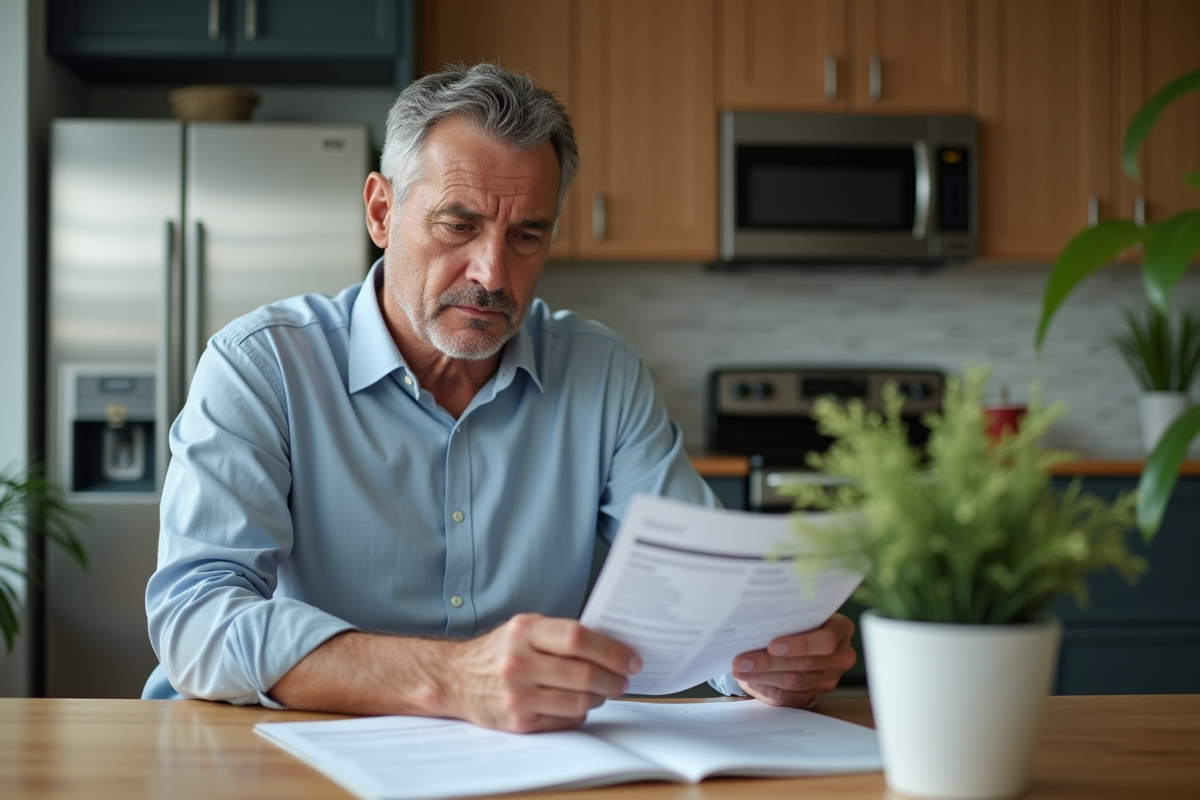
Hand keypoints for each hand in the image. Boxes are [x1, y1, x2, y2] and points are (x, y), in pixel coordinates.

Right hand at [443, 613, 641, 732]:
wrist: (456, 679)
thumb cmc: (499, 651)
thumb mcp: (524, 628)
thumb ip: (561, 634)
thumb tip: (612, 646)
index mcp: (523, 632)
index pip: (577, 638)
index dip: (611, 650)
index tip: (631, 658)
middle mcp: (518, 663)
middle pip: (584, 674)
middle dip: (614, 679)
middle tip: (624, 679)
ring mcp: (517, 695)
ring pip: (579, 701)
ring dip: (601, 697)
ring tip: (604, 691)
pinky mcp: (518, 722)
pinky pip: (565, 720)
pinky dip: (579, 712)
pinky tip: (578, 703)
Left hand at [731, 613, 855, 707]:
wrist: (792, 645)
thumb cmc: (792, 623)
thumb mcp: (793, 616)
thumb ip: (785, 619)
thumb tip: (755, 622)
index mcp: (840, 628)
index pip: (826, 640)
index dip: (799, 644)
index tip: (772, 645)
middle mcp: (841, 655)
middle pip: (806, 663)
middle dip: (770, 662)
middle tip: (742, 660)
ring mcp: (829, 678)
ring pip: (795, 680)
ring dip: (762, 675)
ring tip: (739, 667)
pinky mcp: (813, 694)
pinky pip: (788, 693)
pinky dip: (764, 683)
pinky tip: (746, 676)